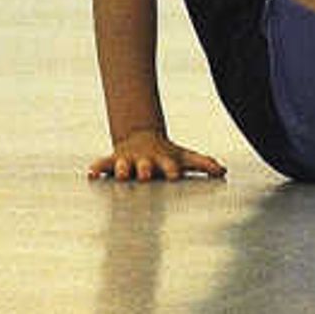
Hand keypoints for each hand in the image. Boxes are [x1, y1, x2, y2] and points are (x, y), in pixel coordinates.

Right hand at [90, 130, 223, 182]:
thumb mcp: (186, 157)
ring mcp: (129, 160)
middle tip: (143, 175)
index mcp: (164, 161)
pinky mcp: (113, 161)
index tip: (174, 176)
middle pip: (145, 166)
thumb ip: (204, 164)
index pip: (170, 166)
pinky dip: (96, 168)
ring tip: (119, 174)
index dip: (172, 170)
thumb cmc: (168, 154)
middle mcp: (146, 161)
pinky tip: (90, 174)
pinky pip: (102, 164)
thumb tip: (224, 171)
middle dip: (144, 170)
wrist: (143, 137)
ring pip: (123, 166)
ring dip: (121, 170)